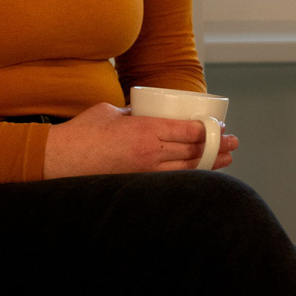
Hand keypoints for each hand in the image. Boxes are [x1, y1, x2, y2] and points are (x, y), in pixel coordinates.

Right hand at [43, 102, 238, 179]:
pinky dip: (190, 176)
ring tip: (226, 160)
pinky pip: (171, 181)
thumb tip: (145, 113)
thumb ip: (133, 113)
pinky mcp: (138, 184)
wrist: (61, 159)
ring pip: (186, 169)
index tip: (219, 127)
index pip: (187, 131)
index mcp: (144, 130)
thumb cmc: (83, 132)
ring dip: (209, 164)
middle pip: (193, 151)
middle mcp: (150, 153)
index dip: (207, 130)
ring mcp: (145, 172)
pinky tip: (199, 173)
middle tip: (234, 143)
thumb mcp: (111, 111)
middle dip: (217, 147)